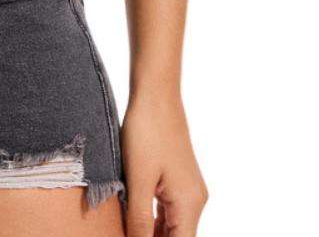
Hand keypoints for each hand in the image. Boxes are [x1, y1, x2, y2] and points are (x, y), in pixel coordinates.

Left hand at [121, 93, 207, 235]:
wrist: (156, 95)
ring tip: (125, 231)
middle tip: (123, 234)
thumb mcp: (137, 179)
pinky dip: (152, 220)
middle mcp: (194, 201)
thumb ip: (139, 219)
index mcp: (189, 204)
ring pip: (172, 227)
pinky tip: (133, 221)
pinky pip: (167, 211)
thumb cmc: (146, 132)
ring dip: (152, 233)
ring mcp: (187, 190)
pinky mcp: (177, 180)